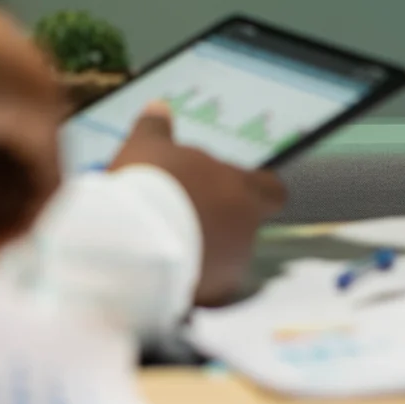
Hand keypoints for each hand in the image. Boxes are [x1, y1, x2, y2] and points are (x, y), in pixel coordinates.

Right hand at [109, 102, 287, 305]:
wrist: (133, 241)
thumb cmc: (148, 184)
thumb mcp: (146, 146)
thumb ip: (157, 128)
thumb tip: (159, 107)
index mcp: (240, 189)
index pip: (271, 190)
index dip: (255, 190)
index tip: (232, 190)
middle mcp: (245, 229)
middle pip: (243, 224)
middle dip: (220, 222)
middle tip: (185, 216)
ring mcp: (231, 266)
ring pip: (224, 257)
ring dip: (204, 251)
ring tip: (166, 244)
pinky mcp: (210, 297)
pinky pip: (205, 286)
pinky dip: (190, 279)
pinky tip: (162, 272)